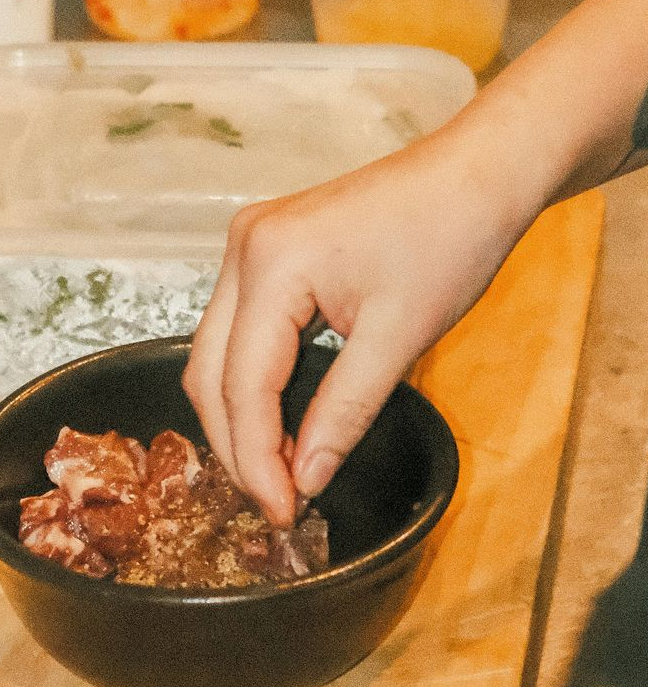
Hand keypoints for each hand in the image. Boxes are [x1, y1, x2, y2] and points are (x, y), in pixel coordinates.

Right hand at [184, 119, 532, 524]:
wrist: (477, 174)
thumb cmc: (450, 238)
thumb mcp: (400, 338)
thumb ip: (343, 412)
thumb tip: (306, 479)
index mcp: (272, 263)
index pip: (243, 385)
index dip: (257, 459)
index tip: (283, 512)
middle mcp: (243, 249)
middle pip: (208, 372)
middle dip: (237, 445)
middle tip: (277, 502)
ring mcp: (249, 246)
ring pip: (214, 355)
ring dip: (240, 417)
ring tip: (281, 471)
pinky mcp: (266, 251)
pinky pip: (238, 332)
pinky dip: (253, 383)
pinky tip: (282, 422)